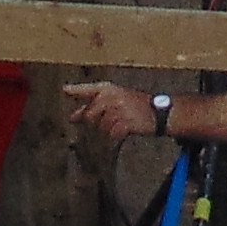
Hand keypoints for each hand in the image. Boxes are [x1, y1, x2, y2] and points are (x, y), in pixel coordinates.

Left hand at [62, 81, 226, 148]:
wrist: (162, 112)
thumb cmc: (137, 106)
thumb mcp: (116, 100)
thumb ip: (93, 107)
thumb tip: (72, 117)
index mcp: (108, 89)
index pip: (88, 89)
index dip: (76, 90)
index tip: (64, 90)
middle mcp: (111, 96)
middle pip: (89, 116)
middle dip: (97, 122)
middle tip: (114, 120)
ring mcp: (117, 109)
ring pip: (101, 127)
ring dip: (110, 130)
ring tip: (124, 123)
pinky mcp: (124, 121)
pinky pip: (112, 134)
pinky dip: (117, 136)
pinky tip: (126, 130)